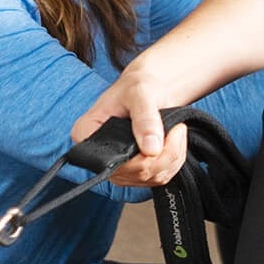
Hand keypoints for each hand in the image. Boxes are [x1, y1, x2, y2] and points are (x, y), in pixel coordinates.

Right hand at [71, 66, 190, 188]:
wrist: (149, 89)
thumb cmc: (137, 86)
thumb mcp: (140, 93)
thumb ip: (145, 118)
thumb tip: (151, 149)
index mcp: (87, 133)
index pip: (110, 161)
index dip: (141, 156)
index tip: (159, 134)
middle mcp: (98, 155)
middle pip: (137, 172)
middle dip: (165, 153)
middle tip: (176, 128)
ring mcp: (117, 167)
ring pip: (152, 177)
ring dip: (173, 156)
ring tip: (176, 131)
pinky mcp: (134, 173)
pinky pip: (160, 178)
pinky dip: (175, 161)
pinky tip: (174, 142)